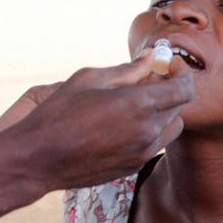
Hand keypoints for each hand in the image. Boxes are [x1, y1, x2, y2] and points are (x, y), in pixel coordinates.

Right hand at [1, 50, 194, 192]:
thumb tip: (151, 56)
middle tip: (149, 79)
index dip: (182, 73)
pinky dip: (152, 130)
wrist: (38, 159)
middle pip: (180, 106)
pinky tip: (127, 123)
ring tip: (138, 102)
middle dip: (170, 90)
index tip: (170, 66)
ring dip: (164, 112)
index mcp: (139, 104)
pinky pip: (157, 144)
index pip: (184, 88)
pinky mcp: (135, 166)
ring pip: (172, 128)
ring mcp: (143, 152)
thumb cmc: (58, 113)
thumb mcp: (90, 79)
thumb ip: (128, 69)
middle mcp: (148, 130)